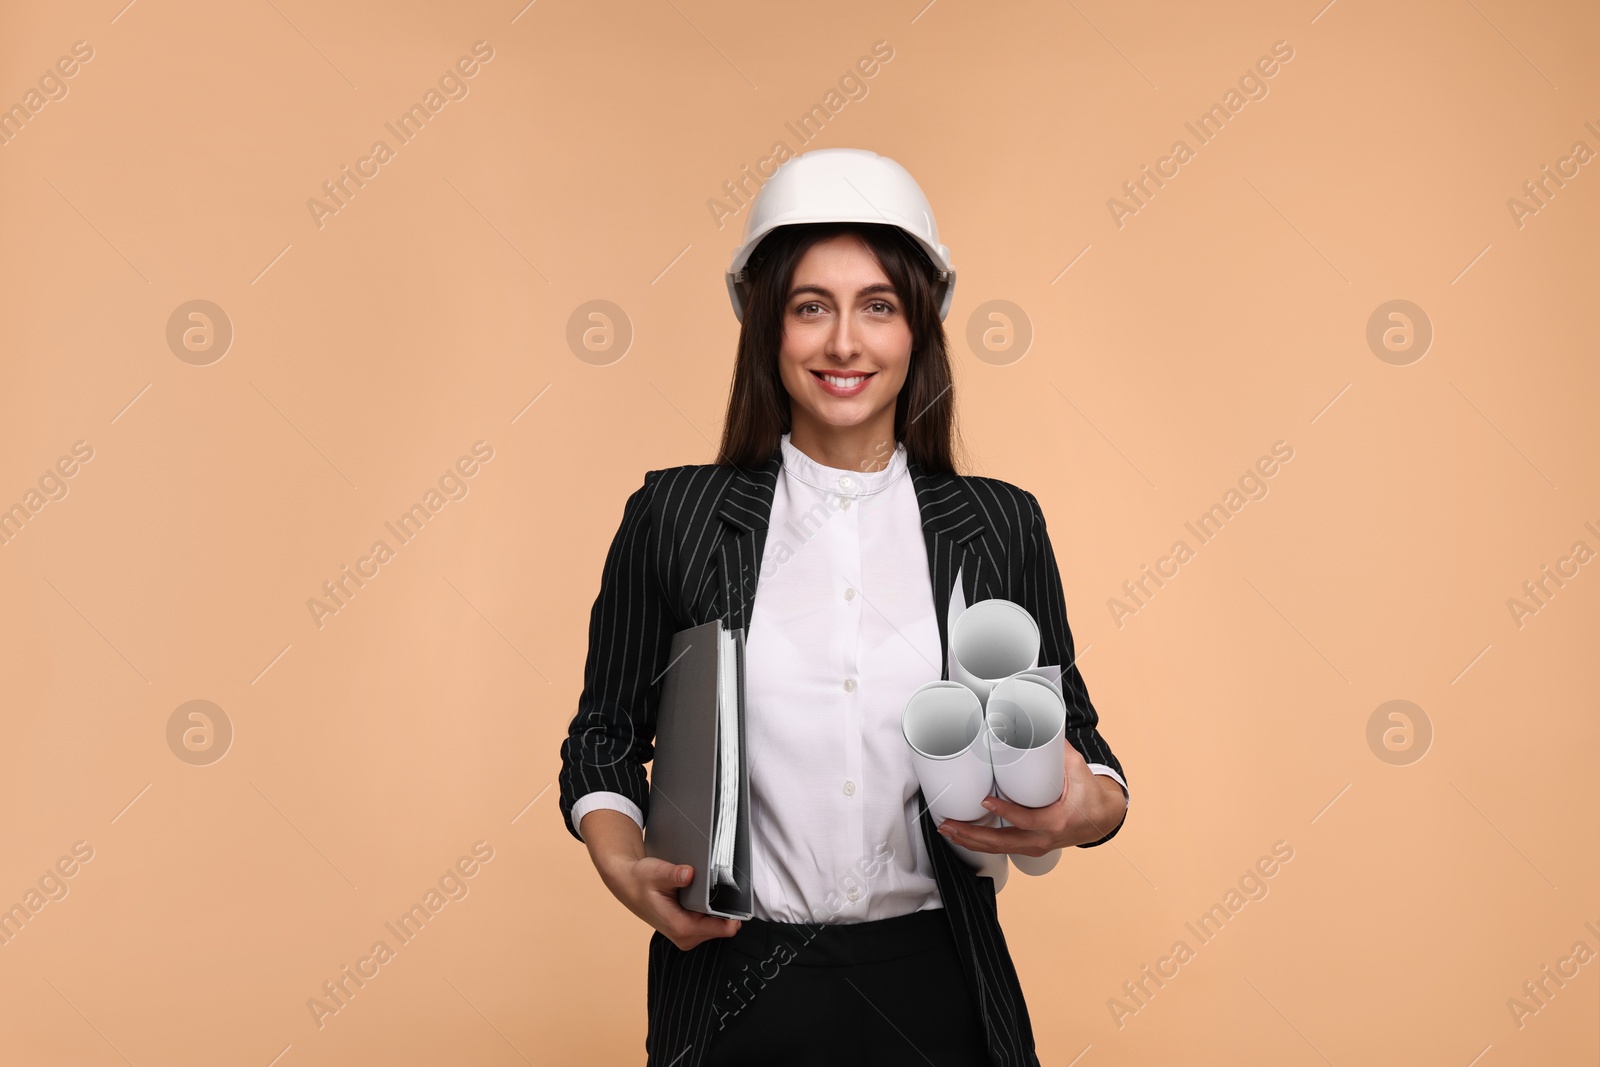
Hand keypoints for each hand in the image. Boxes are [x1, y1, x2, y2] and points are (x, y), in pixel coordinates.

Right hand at [581, 808, 740, 950]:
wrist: (628, 885)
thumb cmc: (640, 879)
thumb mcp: (656, 872)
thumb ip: (673, 874)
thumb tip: (688, 874)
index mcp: (680, 927)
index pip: (722, 929)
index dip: (734, 915)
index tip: (740, 898)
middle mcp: (685, 937)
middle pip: (723, 928)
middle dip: (726, 909)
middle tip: (722, 887)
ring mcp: (686, 936)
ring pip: (717, 927)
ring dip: (718, 911)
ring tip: (709, 891)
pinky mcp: (687, 931)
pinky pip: (709, 924)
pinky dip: (711, 912)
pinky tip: (702, 898)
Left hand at [937, 743, 1126, 854]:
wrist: (1102, 818)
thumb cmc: (1089, 794)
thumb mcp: (1077, 768)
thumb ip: (1057, 747)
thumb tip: (1038, 720)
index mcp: (1057, 821)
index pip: (1027, 820)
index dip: (1005, 812)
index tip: (985, 801)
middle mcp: (1044, 839)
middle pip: (1003, 842)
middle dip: (973, 834)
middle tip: (950, 823)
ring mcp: (1036, 846)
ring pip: (999, 849)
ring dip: (971, 840)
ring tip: (947, 829)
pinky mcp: (1030, 847)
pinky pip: (1003, 848)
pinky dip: (981, 843)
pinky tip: (963, 836)